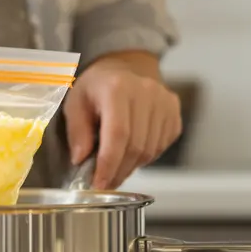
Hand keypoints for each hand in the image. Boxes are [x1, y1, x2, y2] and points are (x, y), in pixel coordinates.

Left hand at [63, 54, 181, 189]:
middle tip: (105, 183)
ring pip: (151, 150)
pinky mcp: (175, 112)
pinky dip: (145, 157)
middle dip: (119, 171)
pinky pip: (162, 146)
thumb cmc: (97, 87)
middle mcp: (147, 93)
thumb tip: (81, 159)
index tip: (99, 183)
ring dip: (131, 167)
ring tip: (115, 169)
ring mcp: (165, 102)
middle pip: (136, 146)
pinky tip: (131, 153)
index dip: (109, 163)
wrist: (126, 67)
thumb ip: (77, 131)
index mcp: (118, 88)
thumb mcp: (75, 103)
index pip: (118, 134)